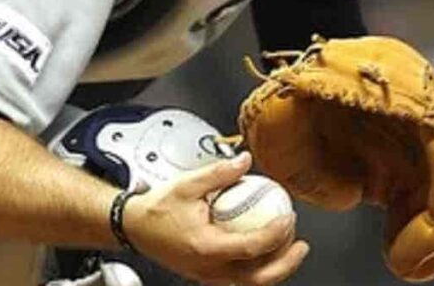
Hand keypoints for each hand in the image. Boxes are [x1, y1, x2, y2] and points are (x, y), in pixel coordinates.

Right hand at [123, 152, 310, 285]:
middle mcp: (209, 268)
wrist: (133, 227)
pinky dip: (257, 268)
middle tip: (301, 244)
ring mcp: (207, 275)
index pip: (252, 247)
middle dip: (286, 263)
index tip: (288, 217)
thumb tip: (245, 160)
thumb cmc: (156, 208)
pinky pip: (238, 277)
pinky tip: (265, 251)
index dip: (276, 234)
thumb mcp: (188, 184)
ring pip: (250, 282)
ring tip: (288, 248)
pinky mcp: (206, 275)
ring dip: (274, 267)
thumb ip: (220, 173)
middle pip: (258, 278)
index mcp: (206, 247)